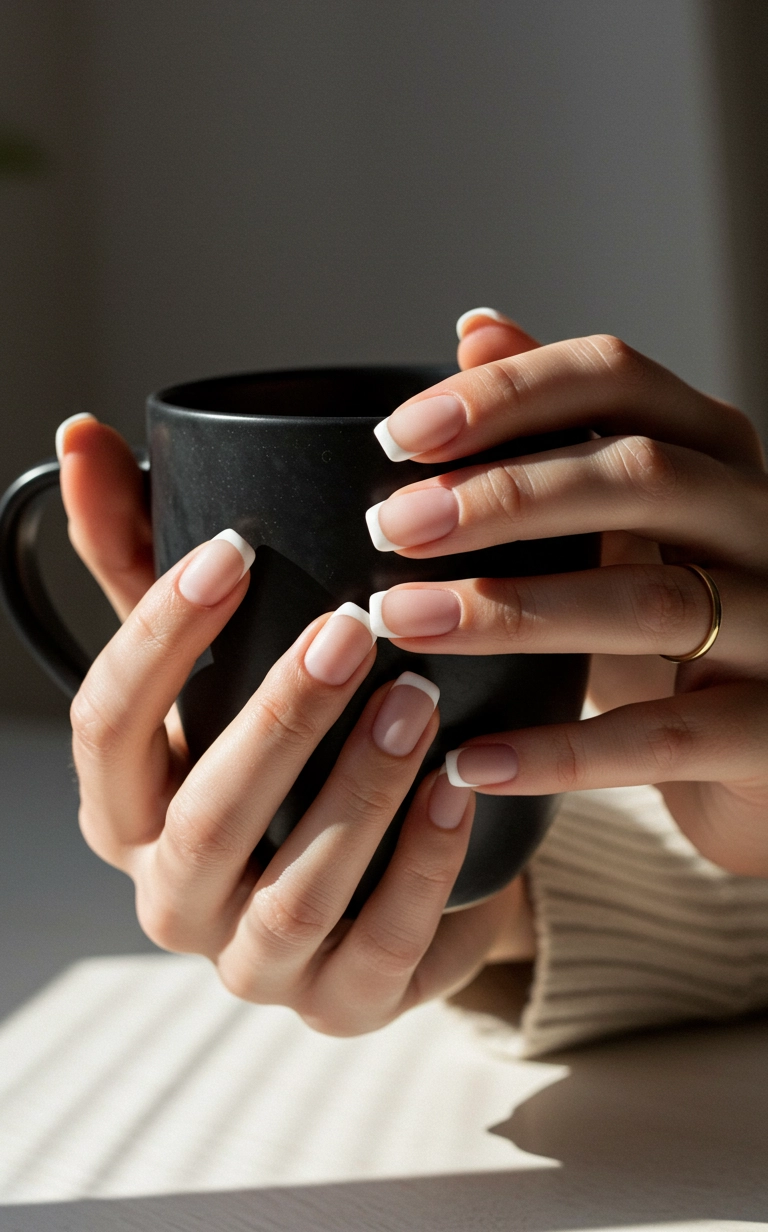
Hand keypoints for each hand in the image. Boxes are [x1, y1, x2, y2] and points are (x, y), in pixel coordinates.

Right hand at [57, 416, 533, 1034]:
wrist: (371, 874)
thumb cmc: (279, 751)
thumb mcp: (212, 657)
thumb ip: (147, 560)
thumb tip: (84, 436)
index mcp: (124, 810)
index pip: (108, 727)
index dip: (158, 640)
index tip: (231, 552)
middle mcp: (171, 895)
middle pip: (201, 815)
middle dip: (278, 718)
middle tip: (353, 626)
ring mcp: (254, 961)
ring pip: (294, 888)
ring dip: (358, 789)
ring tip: (417, 697)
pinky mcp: (346, 1000)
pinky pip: (382, 943)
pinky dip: (422, 864)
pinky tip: (460, 784)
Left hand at [367, 311, 767, 878]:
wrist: (759, 748)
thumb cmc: (673, 615)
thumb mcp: (618, 517)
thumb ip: (556, 426)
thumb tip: (478, 329)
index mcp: (712, 448)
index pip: (615, 378)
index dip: (505, 395)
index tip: (399, 436)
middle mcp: (759, 518)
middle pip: (640, 476)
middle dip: (503, 496)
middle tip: (391, 528)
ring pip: (654, 603)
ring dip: (514, 612)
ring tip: (405, 625)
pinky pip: (668, 739)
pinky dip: (562, 752)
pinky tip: (470, 760)